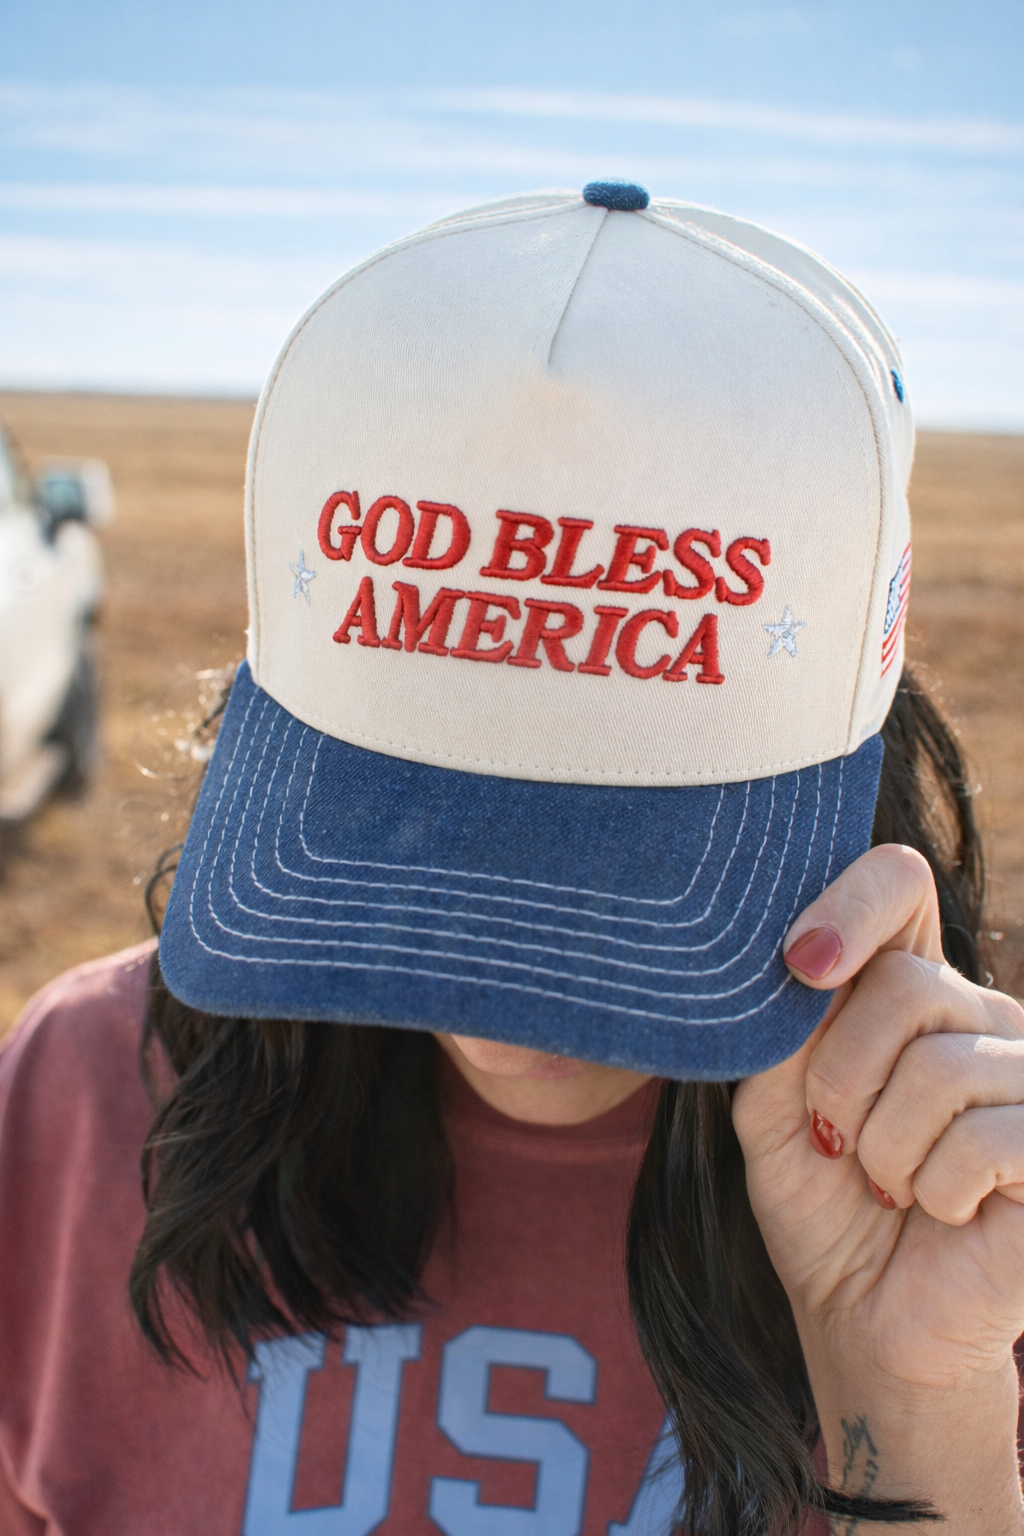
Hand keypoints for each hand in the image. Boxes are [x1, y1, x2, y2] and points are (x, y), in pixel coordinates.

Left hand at [732, 845, 1023, 1528]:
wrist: (869, 1318)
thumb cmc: (822, 1205)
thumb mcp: (770, 1111)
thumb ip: (779, 1033)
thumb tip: (798, 961)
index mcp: (905, 990)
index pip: (899, 884)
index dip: (851, 903)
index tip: (800, 963)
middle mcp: (975, 1015)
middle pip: (907, 982)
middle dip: (842, 1074)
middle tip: (834, 1137)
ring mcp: (1023, 1076)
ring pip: (941, 1065)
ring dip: (884, 1148)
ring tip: (888, 1185)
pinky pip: (985, 1136)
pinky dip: (936, 1189)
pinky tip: (941, 1211)